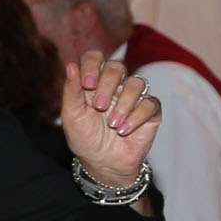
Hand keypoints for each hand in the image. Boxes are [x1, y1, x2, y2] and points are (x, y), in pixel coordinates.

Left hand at [64, 49, 160, 193]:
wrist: (103, 163)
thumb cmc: (85, 138)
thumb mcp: (72, 116)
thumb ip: (71, 91)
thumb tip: (70, 65)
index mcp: (93, 83)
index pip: (94, 58)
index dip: (92, 65)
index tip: (87, 84)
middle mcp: (115, 86)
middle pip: (117, 67)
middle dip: (107, 85)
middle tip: (99, 107)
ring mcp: (134, 97)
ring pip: (136, 83)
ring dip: (123, 104)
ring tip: (112, 125)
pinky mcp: (150, 112)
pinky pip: (150, 103)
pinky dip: (137, 117)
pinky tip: (124, 130)